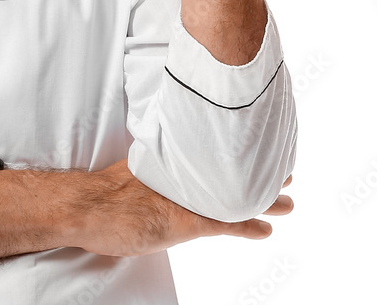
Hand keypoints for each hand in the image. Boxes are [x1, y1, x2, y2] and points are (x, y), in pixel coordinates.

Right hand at [66, 159, 293, 257]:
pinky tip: (265, 231)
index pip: (210, 156)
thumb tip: (159, 172)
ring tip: (287, 201)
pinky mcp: (186, 222)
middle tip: (285, 169)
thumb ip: (154, 172)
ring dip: (263, 199)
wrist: (89, 208)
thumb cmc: (103, 195)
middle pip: (228, 172)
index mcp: (169, 164)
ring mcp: (185, 198)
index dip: (234, 153)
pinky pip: (226, 224)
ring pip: (234, 196)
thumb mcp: (134, 174)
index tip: (254, 145)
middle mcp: (182, 176)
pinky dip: (247, 227)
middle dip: (257, 171)